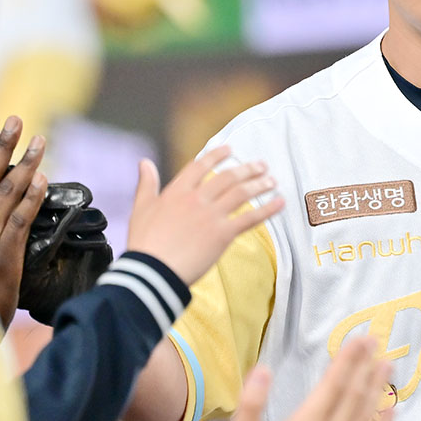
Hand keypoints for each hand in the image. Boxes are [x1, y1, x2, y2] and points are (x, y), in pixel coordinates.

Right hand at [126, 146, 284, 285]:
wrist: (153, 271)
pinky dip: (267, 209)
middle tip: (261, 165)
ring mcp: (211, 215)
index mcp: (176, 191)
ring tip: (272, 180)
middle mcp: (196, 199)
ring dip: (259, 184)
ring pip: (241, 193)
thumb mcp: (141, 208)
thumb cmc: (144, 243)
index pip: (200, 166)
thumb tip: (144, 162)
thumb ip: (146, 184)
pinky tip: (279, 202)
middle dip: (246, 169)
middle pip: (226, 177)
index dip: (216, 156)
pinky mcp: (222, 234)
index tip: (229, 149)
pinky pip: (249, 218)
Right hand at [218, 337, 392, 420]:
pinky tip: (391, 412)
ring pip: (366, 416)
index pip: (334, 384)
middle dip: (365, 365)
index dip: (348, 359)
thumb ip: (251, 402)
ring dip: (377, 388)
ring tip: (386, 367)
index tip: (359, 340)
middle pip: (353, 394)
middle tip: (375, 343)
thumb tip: (262, 372)